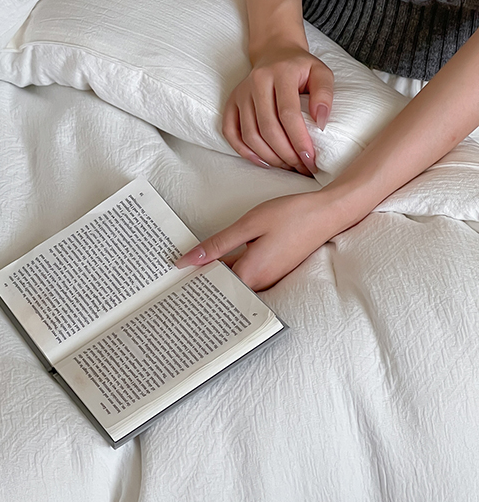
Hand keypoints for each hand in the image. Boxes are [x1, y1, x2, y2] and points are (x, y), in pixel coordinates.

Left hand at [175, 190, 359, 289]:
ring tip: (190, 267)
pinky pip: (246, 274)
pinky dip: (230, 268)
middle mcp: (261, 282)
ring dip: (215, 275)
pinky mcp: (274, 271)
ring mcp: (269, 278)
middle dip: (200, 282)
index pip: (213, 287)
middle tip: (173, 279)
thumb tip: (187, 261)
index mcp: (252, 274)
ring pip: (234, 282)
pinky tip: (219, 258)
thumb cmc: (292, 215)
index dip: (191, 285)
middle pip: (222, 288)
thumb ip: (217, 245)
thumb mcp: (249, 225)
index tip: (170, 283)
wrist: (330, 213)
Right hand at [223, 44, 333, 175]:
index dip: (299, 139)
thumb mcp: (320, 72)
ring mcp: (240, 94)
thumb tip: (320, 123)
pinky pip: (231, 133)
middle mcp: (256, 82)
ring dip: (268, 156)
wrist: (275, 53)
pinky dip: (244, 151)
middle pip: (268, 127)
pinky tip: (263, 162)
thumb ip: (324, 94)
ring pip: (250, 134)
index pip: (288, 113)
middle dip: (285, 153)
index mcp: (281, 73)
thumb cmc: (300, 68)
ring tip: (286, 166)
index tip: (310, 159)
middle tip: (300, 167)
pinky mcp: (230, 104)